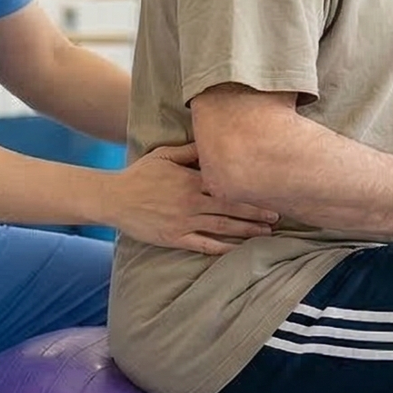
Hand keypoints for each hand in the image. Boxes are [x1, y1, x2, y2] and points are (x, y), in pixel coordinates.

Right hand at [106, 143, 279, 255]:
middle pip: (231, 207)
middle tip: (279, 215)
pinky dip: (222, 248)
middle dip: (257, 212)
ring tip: (266, 232)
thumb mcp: (164, 155)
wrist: (114, 198)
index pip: (228, 184)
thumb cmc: (139, 174)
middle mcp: (191, 202)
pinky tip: (238, 250)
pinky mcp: (175, 238)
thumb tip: (213, 142)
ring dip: (246, 230)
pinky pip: (204, 245)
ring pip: (222, 227)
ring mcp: (184, 222)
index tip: (270, 190)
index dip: (251, 189)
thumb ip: (190, 151)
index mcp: (191, 180)